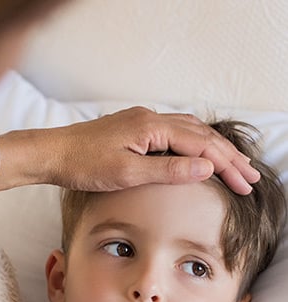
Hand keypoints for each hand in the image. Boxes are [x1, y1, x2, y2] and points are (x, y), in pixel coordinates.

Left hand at [0, 106, 259, 194]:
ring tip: (232, 165)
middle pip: (201, 134)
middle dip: (228, 157)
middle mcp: (151, 118)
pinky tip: (195, 152)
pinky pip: (172, 132)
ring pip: (189, 131)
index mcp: (152, 127)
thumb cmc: (83, 165)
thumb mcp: (127, 173)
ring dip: (212, 149)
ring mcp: (141, 121)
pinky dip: (192, 143)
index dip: (227, 165)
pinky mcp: (132, 128)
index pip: (202, 145)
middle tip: (250, 177)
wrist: (51, 154)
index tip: (244, 184)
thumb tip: (207, 167)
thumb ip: (168, 170)